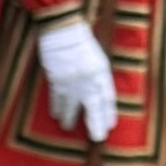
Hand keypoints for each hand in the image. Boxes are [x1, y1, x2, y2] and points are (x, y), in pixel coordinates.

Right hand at [35, 18, 119, 142]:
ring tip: (67, 126)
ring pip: (72, 106)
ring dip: (70, 118)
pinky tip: (56, 114)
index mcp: (102, 72)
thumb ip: (98, 74)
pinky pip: (57, 98)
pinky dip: (56, 107)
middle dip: (95, 124)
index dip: (108, 113)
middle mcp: (89, 80)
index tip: (109, 126)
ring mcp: (73, 81)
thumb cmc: (81, 39)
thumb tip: (96, 90)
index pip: (108, 98)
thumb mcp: (97, 56)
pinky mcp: (57, 79)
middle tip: (96, 138)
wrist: (63, 28)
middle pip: (94, 108)